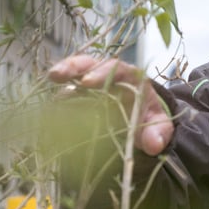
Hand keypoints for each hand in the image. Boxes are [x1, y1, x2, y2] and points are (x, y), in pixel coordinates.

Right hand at [47, 55, 173, 155]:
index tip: (87, 82)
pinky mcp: (81, 96)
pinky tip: (48, 106)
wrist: (142, 121)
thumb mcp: (160, 126)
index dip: (101, 73)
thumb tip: (154, 144)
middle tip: (57, 74)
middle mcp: (111, 76)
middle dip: (74, 67)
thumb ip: (160, 132)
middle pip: (92, 64)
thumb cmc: (151, 118)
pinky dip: (58, 98)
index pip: (117, 69)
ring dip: (62, 75)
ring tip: (49, 80)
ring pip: (76, 73)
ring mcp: (93, 84)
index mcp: (132, 78)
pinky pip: (68, 92)